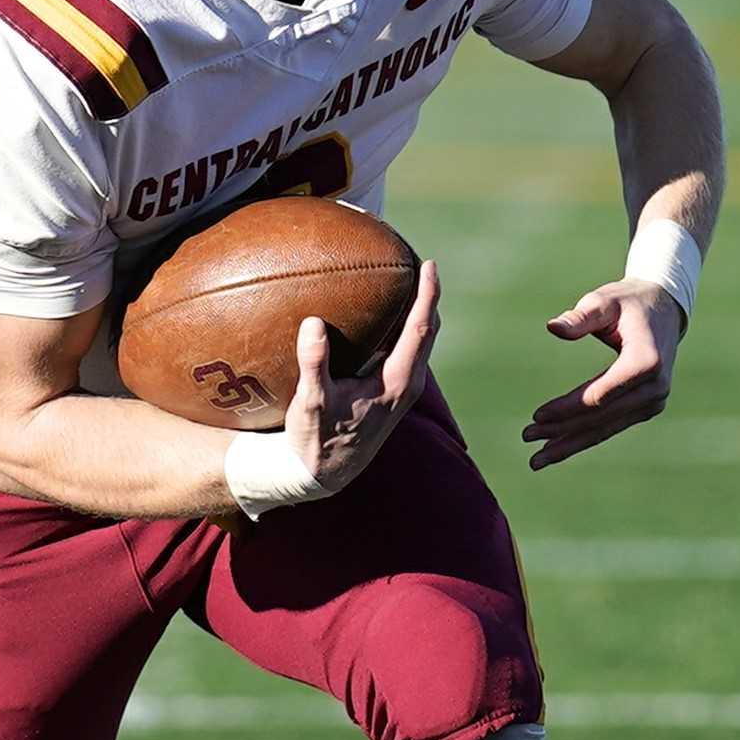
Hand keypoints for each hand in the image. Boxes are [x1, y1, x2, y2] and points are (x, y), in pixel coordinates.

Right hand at [283, 259, 441, 497]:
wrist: (324, 474)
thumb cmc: (317, 439)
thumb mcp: (311, 402)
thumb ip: (314, 363)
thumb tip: (314, 324)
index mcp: (396, 383)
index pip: (420, 329)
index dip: (427, 295)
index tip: (429, 265)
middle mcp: (407, 385)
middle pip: (427, 330)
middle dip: (427, 297)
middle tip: (418, 264)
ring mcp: (402, 390)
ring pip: (419, 342)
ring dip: (416, 313)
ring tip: (404, 284)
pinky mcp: (392, 394)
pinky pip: (405, 351)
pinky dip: (401, 329)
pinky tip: (382, 318)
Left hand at [522, 278, 686, 468]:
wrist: (663, 310)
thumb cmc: (627, 303)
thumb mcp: (604, 301)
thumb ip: (580, 317)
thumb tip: (552, 327)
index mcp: (647, 361)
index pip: (602, 394)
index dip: (569, 407)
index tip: (537, 415)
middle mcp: (655, 387)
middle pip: (601, 416)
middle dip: (562, 429)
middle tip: (526, 437)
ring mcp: (653, 401)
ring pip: (604, 428)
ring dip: (569, 443)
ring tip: (536, 459)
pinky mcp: (646, 408)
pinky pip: (610, 426)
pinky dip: (583, 439)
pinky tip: (556, 450)